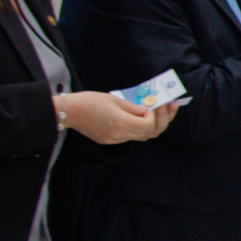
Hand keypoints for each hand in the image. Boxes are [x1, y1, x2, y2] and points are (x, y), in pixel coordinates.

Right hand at [59, 91, 176, 144]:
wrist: (70, 112)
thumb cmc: (90, 101)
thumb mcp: (115, 99)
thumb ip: (133, 107)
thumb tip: (148, 110)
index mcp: (121, 123)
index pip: (149, 126)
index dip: (155, 115)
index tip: (153, 105)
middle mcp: (120, 135)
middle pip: (149, 134)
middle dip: (163, 120)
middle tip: (170, 107)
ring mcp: (115, 140)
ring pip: (141, 137)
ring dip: (152, 125)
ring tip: (160, 111)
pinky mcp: (110, 140)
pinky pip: (130, 136)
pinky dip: (139, 127)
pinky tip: (140, 117)